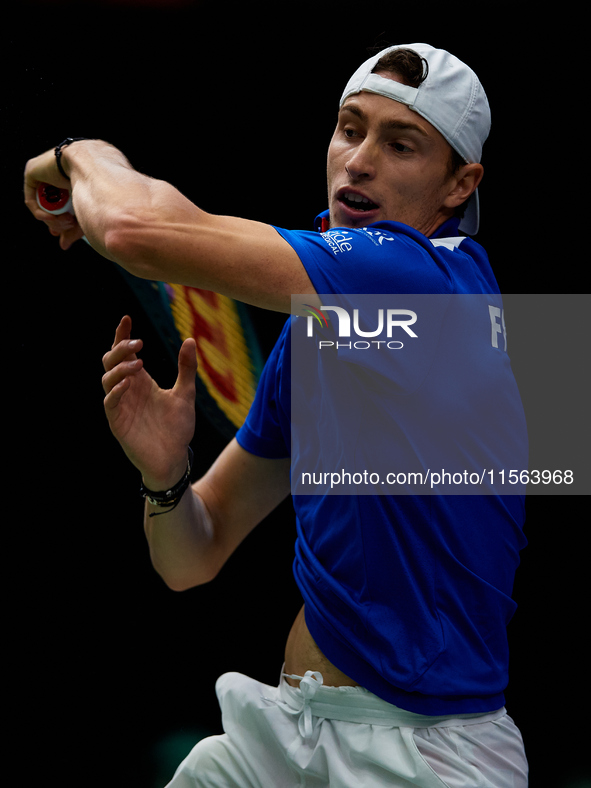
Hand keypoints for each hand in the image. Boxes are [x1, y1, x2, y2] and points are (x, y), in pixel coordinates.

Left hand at [23, 148, 84, 249]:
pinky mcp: (32, 171)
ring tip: (66, 221)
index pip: (63, 205)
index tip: (66, 232)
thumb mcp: (88, 215)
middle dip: (58, 223)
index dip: (62, 222)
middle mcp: (59, 175)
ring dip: (52, 220)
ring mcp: (45, 172)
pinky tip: (50, 217)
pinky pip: (31, 198)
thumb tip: (63, 246)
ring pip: (42, 204)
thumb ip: (76, 230)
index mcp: (74, 180)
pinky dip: (39, 212)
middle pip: (52, 207)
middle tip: (69, 227)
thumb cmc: (98, 187)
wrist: (90, 166)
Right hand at [102, 315, 196, 489]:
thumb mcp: (185, 394)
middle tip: (138, 343)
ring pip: (107, 379)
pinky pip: (110, 402)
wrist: (173, 458)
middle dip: (120, 348)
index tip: (127, 318)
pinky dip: (116, 391)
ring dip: (120, 368)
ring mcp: (120, 405)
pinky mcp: (117, 422)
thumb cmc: (177, 428)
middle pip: (111, 361)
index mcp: (140, 380)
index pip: (125, 353)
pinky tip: (129, 382)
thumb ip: (186, 368)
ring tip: (138, 363)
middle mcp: (127, 389)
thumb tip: (190, 340)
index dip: (122, 335)